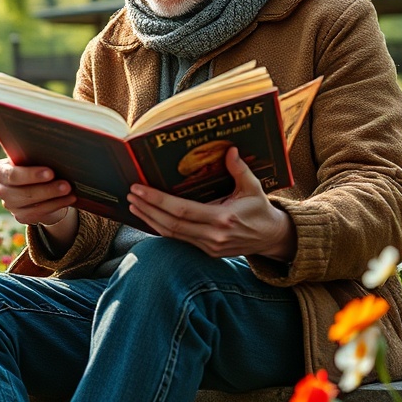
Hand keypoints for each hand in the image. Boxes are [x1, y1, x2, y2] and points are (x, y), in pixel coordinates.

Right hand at [0, 158, 76, 226]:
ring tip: (70, 191)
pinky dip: (56, 205)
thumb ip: (36, 155)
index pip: (12, 174)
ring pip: (32, 205)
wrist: (36, 182)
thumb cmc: (34, 162)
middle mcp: (1, 189)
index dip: (31, 175)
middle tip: (66, 184)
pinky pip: (39, 214)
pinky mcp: (21, 216)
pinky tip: (69, 199)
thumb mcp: (32, 156)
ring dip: (53, 198)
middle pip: (23, 192)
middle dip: (47, 189)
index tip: (50, 173)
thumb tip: (57, 152)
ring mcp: (9, 205)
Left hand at [127, 147, 296, 259]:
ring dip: (150, 219)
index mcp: (222, 219)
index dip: (157, 200)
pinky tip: (150, 217)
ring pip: (172, 234)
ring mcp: (208, 246)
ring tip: (134, 205)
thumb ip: (240, 170)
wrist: (271, 238)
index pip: (182, 210)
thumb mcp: (253, 187)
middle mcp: (212, 236)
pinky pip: (179, 239)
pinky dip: (162, 228)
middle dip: (147, 209)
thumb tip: (230, 150)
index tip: (139, 189)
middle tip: (131, 194)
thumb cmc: (260, 210)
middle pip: (171, 224)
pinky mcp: (206, 251)